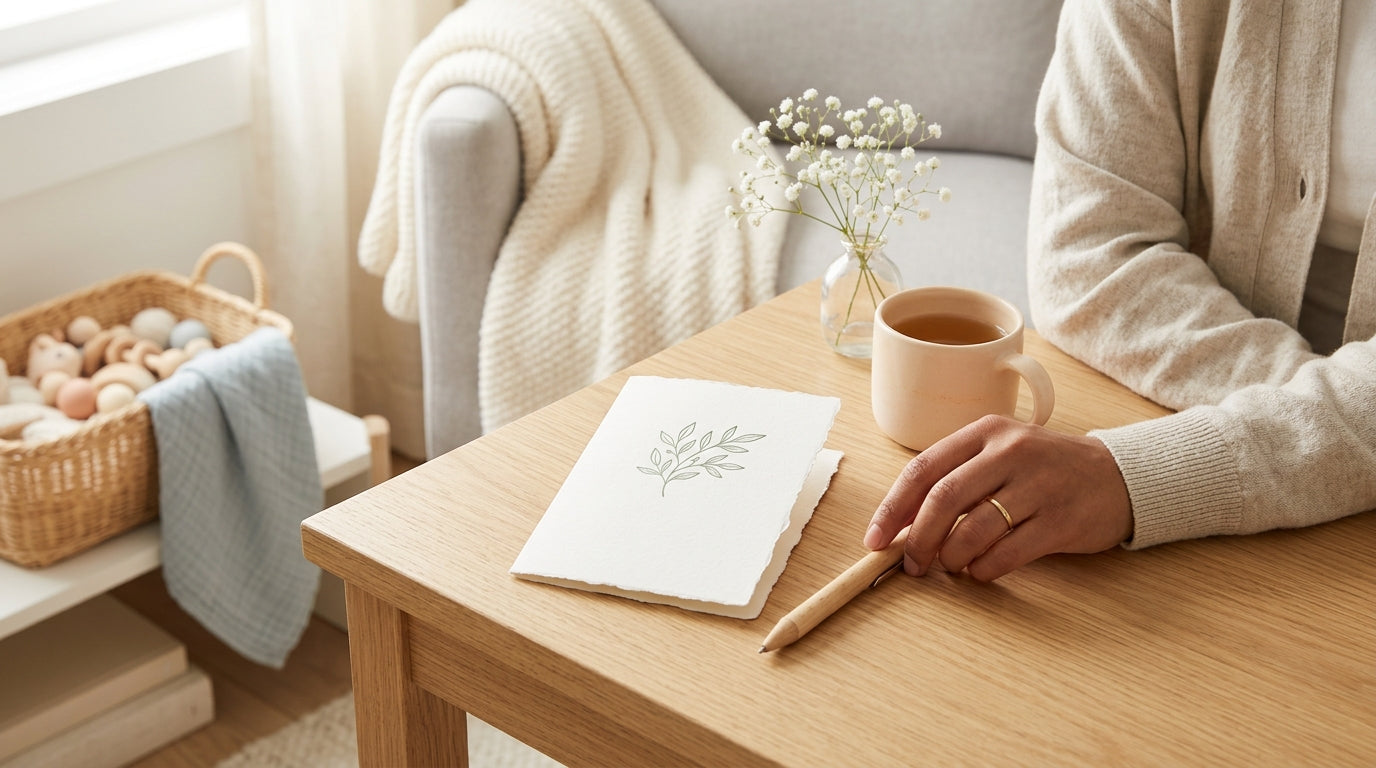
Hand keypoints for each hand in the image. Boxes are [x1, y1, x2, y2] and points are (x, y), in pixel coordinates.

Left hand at [863, 415, 1132, 580]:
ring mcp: (1038, 485)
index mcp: (986, 432)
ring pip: (973, 530)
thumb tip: (901, 525)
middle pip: (944, 499)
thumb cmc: (1043, 471)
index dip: (893, 508)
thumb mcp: (999, 456)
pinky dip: (984, 569)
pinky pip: (1007, 553)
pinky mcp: (1061, 520)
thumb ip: (955, 479)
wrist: (1118, 476)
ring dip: (951, 558)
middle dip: (918, 539)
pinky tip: (981, 571)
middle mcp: (1010, 452)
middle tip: (911, 564)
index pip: (923, 469)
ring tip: (951, 566)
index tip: (875, 538)